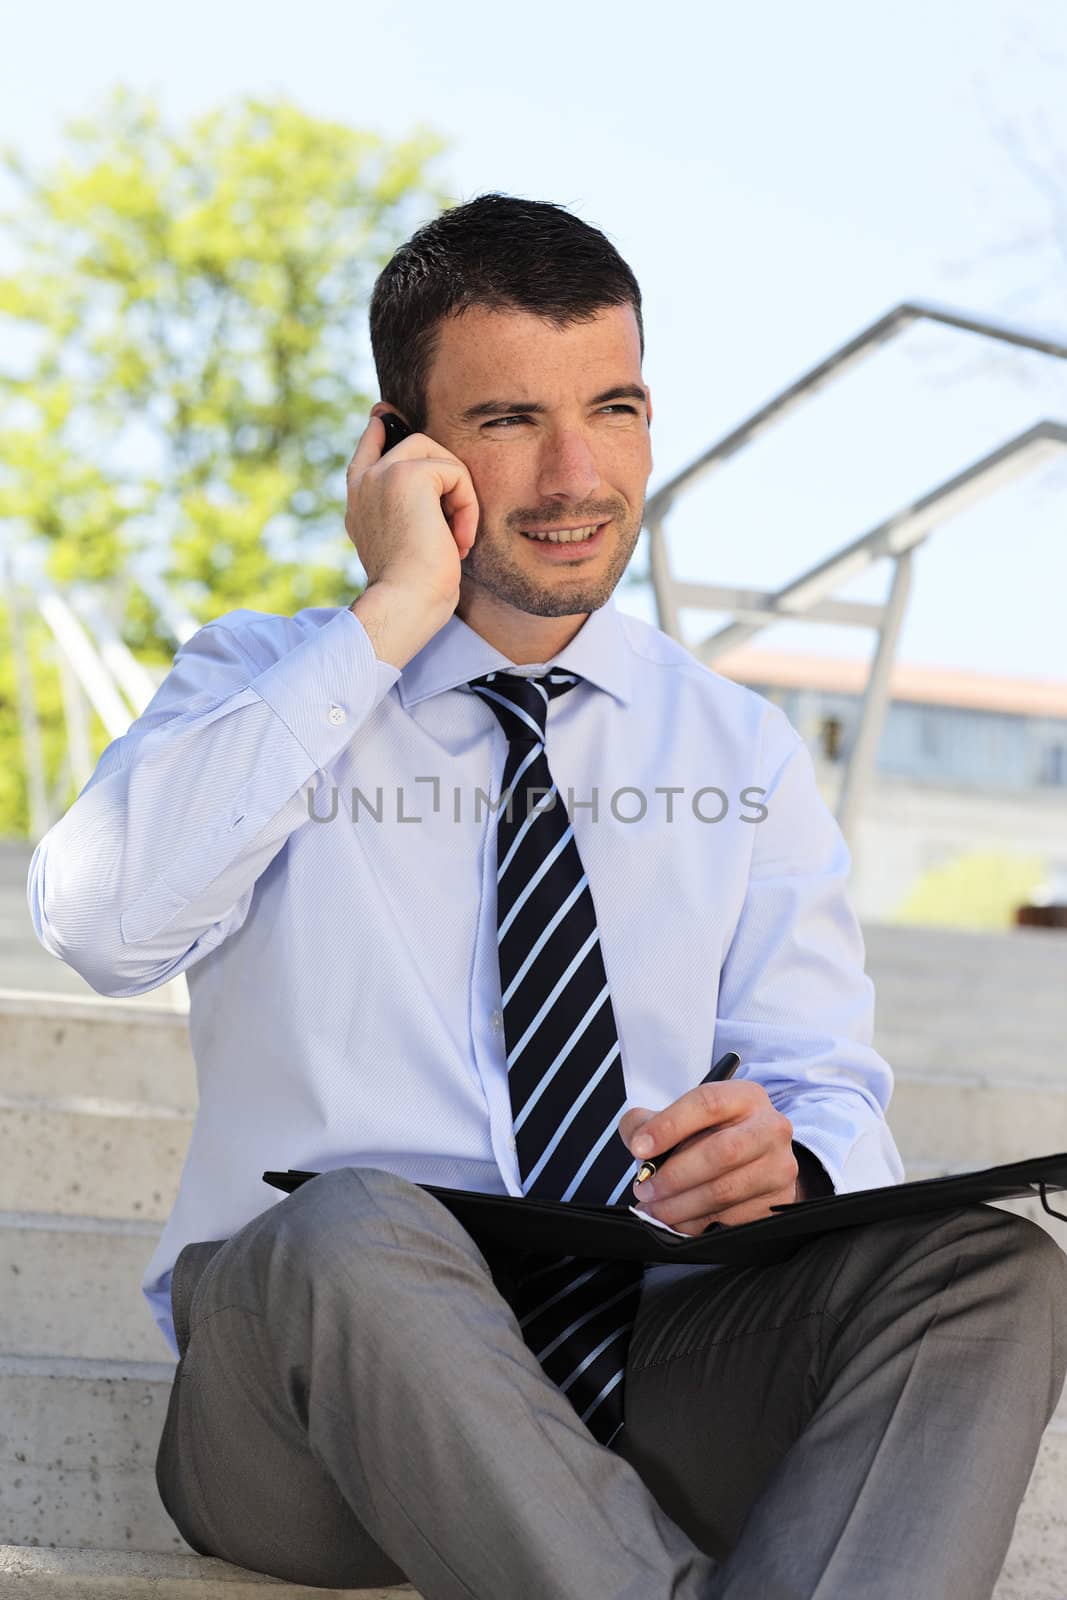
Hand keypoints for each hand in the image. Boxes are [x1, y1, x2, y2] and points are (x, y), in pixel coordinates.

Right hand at [345, 405, 480, 617]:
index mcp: (358, 499)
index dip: (382, 427)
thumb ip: (408, 512)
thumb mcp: (406, 545)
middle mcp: (363, 482)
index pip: (369, 445)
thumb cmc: (413, 590)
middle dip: (447, 471)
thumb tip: (432, 486)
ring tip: (457, 537)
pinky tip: (459, 540)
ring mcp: (381, 474)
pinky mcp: (407, 475)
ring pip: (436, 453)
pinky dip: (466, 507)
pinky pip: (454, 472)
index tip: (385, 413)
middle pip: (413, 441)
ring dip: (459, 495)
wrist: (405, 603)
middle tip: (458, 523)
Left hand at [617, 1080, 798, 1234]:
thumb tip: (637, 1142)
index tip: (638, 1148)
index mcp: (745, 1097)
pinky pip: (731, 1219)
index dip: (669, 1126)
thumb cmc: (712, 1134)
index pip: (708, 1104)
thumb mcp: (684, 1117)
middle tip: (643, 1187)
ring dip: (679, 1205)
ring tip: (653, 1207)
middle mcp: (770, 1128)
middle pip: (721, 1152)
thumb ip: (649, 1121)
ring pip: (725, 1191)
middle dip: (674, 1175)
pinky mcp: (778, 1201)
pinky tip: (676, 1220)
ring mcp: (779, 1167)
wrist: (758, 1160)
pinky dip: (695, 1224)